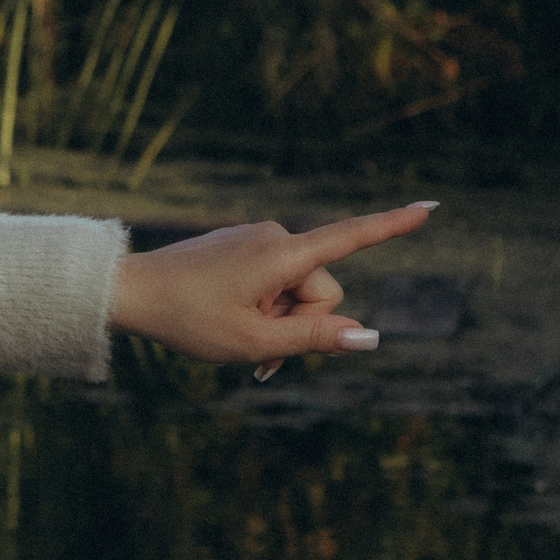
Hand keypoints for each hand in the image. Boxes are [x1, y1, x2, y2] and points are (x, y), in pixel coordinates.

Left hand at [109, 204, 436, 365]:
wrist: (128, 291)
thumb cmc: (188, 319)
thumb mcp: (254, 342)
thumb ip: (314, 339)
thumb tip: (368, 337)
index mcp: (283, 254)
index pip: (351, 238)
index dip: (393, 227)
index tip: (431, 208)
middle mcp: (275, 237)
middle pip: (321, 291)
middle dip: (302, 323)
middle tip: (257, 351)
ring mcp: (256, 240)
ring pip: (295, 291)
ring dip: (277, 321)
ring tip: (236, 337)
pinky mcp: (240, 247)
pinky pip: (271, 282)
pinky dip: (262, 308)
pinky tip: (228, 323)